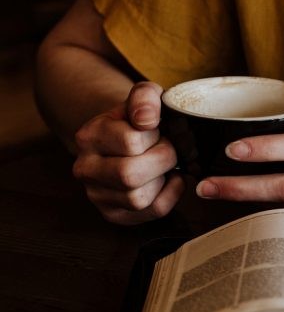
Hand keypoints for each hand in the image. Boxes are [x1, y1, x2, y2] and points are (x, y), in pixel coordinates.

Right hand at [72, 82, 183, 224]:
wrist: (128, 138)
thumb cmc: (139, 119)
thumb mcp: (143, 97)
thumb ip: (145, 97)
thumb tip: (146, 119)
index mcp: (88, 137)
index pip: (130, 142)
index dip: (155, 136)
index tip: (157, 130)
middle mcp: (85, 169)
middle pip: (129, 175)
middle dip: (162, 160)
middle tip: (168, 149)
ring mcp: (97, 195)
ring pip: (138, 198)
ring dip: (163, 179)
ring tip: (163, 164)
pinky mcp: (114, 214)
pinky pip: (152, 211)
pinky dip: (171, 194)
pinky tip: (168, 179)